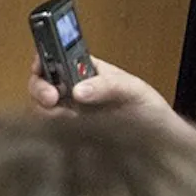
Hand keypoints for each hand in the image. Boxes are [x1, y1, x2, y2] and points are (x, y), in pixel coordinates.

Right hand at [27, 55, 175, 126]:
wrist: (156, 140)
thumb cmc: (147, 108)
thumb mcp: (131, 89)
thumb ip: (106, 85)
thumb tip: (79, 90)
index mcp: (85, 68)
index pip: (55, 55)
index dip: (43, 58)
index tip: (42, 66)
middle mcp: (72, 87)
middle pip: (40, 82)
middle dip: (40, 88)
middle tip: (52, 98)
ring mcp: (68, 109)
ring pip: (40, 105)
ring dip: (45, 110)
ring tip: (68, 116)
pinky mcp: (67, 130)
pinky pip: (48, 126)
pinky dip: (52, 127)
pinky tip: (71, 127)